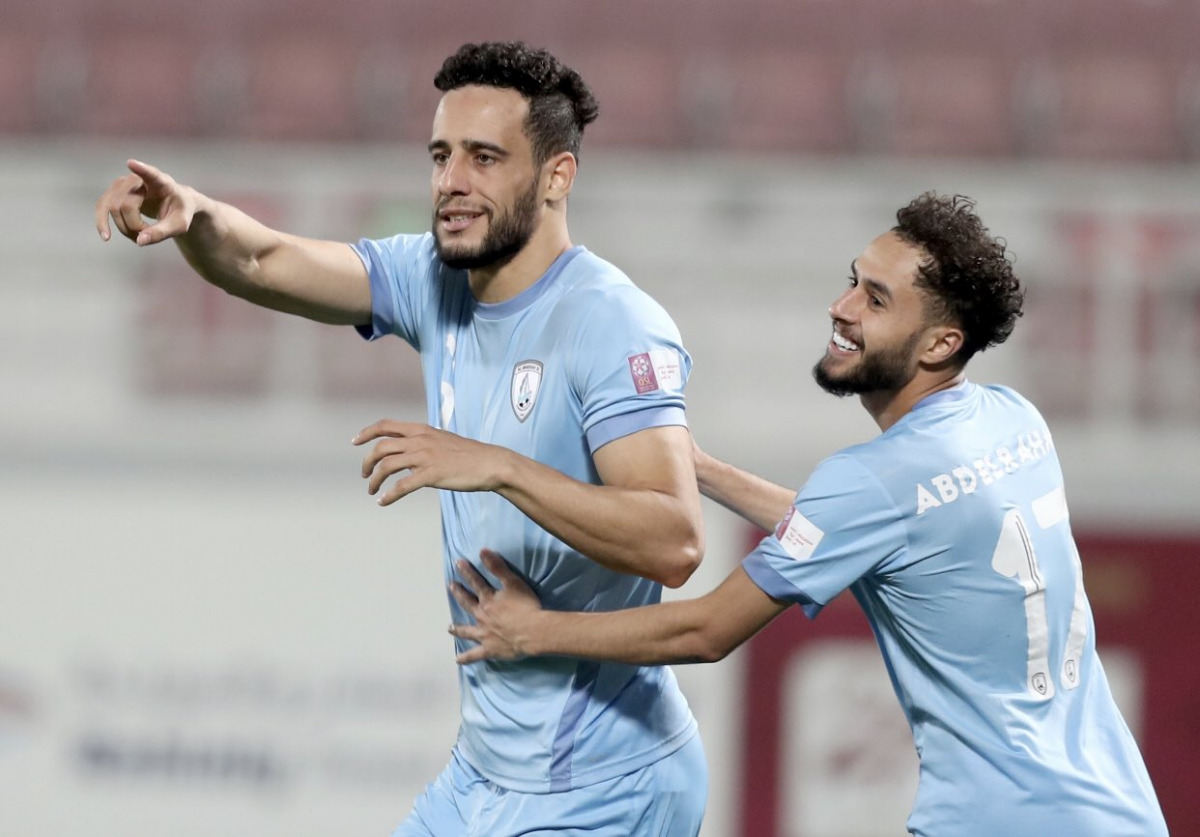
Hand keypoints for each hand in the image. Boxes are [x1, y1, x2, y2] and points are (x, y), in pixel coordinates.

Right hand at [95, 159, 199, 246]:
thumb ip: (162, 232)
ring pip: (112, 207)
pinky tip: (106, 236)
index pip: (151, 174)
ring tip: (140, 236)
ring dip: (123, 227)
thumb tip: (139, 241)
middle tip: (149, 234)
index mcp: (162, 182)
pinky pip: (102, 206)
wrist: (175, 206)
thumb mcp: (179, 226)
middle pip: (125, 204)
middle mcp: (139, 178)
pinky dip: (103, 223)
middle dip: (133, 225)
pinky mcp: (114, 192)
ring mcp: (123, 184)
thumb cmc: (179, 213)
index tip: (131, 163)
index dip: (142, 169)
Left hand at [353, 420, 509, 504]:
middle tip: (365, 475)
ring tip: (372, 490)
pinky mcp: (432, 474)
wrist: (490, 463)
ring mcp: (425, 457)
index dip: (367, 432)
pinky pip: (402, 486)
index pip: (385, 425)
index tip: (355, 441)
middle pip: (381, 447)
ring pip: (387, 466)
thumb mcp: (442, 440)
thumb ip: (423, 443)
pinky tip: (383, 502)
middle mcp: (420, 440)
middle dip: (367, 461)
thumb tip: (407, 453)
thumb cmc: (469, 455)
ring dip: (374, 479)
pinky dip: (388, 495)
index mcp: (421, 430)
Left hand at [449, 550, 542, 662]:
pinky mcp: (489, 649)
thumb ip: (497, 567)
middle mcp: (482, 616)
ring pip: (467, 631)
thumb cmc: (526, 606)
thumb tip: (482, 551)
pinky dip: (466, 658)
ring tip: (449, 627)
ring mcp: (484, 634)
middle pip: (467, 603)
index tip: (458, 563)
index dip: (467, 572)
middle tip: (450, 587)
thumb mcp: (513, 583)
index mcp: (488, 600)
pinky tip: (458, 659)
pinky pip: (475, 654)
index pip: (475, 582)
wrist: (533, 632)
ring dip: (458, 628)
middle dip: (459, 594)